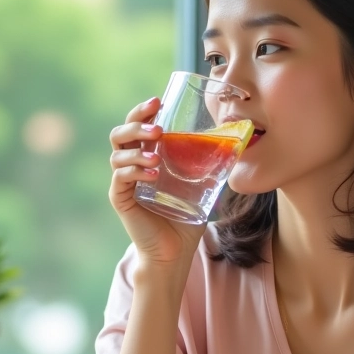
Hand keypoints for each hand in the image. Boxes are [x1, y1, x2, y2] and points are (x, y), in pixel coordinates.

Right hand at [109, 97, 204, 266]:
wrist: (175, 252)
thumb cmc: (186, 219)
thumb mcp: (203, 186)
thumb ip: (212, 166)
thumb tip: (236, 145)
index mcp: (146, 157)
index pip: (137, 126)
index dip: (143, 111)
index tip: (159, 101)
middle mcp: (131, 166)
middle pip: (120, 133)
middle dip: (136, 123)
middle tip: (157, 126)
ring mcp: (124, 183)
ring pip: (117, 153)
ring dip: (137, 149)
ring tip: (158, 154)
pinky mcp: (121, 199)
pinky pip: (120, 178)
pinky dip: (135, 171)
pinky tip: (153, 173)